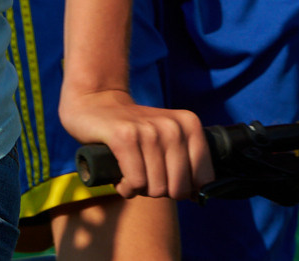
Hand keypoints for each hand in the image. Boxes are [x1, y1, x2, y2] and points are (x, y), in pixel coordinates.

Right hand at [60, 86, 212, 198]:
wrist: (95, 101)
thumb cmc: (134, 130)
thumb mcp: (168, 138)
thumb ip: (187, 163)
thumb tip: (198, 197)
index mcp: (190, 125)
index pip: (203, 180)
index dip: (183, 188)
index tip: (166, 178)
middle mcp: (172, 126)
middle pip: (178, 189)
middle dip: (160, 191)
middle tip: (144, 177)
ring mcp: (148, 130)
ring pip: (156, 188)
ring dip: (140, 190)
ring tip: (130, 176)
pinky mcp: (124, 136)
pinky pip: (136, 182)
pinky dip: (126, 188)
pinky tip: (120, 179)